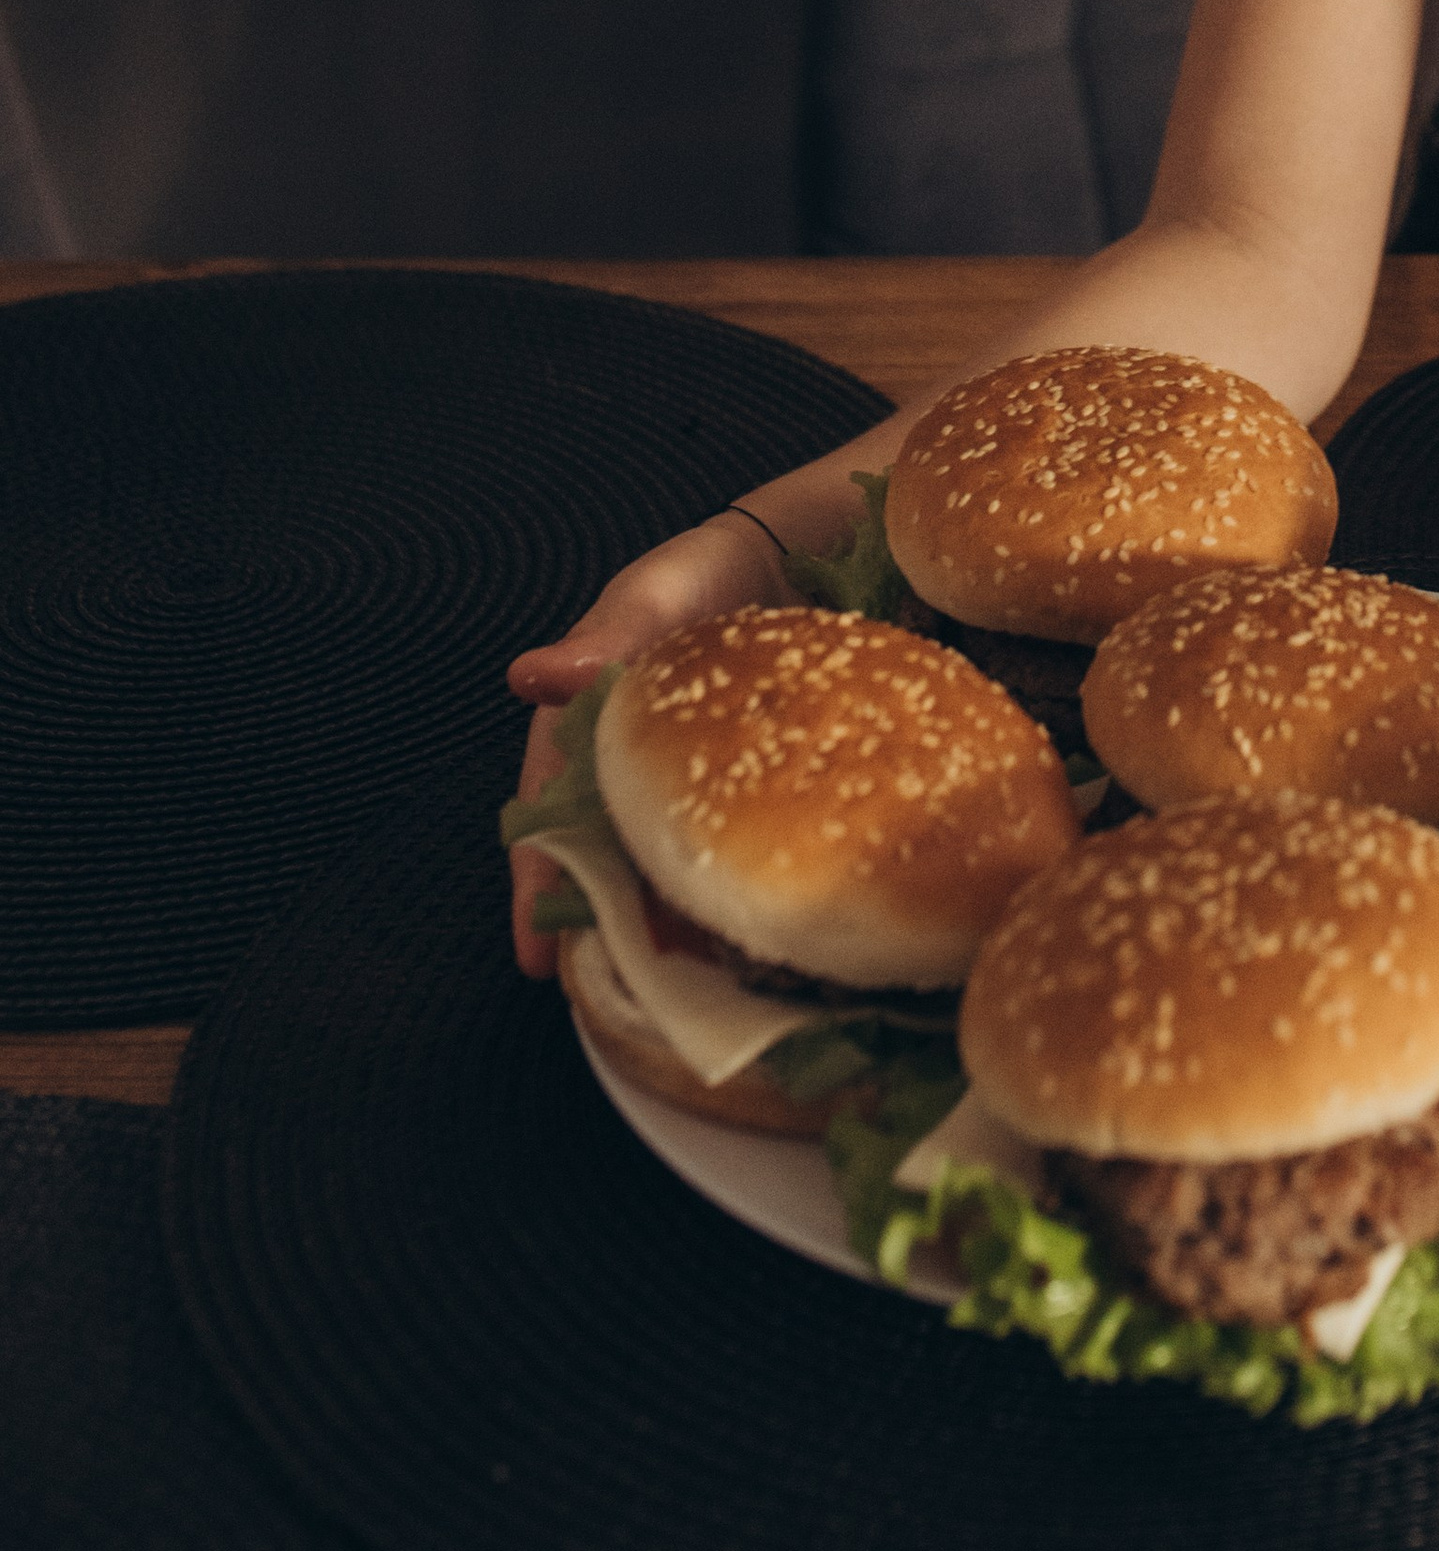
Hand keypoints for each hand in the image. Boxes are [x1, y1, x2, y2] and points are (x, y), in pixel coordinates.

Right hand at [503, 516, 783, 981]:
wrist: (796, 555)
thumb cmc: (703, 576)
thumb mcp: (649, 602)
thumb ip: (597, 642)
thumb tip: (530, 675)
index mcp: (585, 734)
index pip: (547, 820)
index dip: (537, 887)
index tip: (536, 958)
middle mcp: (629, 773)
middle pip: (603, 865)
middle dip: (603, 928)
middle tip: (617, 996)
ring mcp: (687, 788)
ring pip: (664, 872)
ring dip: (669, 925)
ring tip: (686, 990)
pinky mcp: (747, 794)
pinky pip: (730, 855)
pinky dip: (732, 894)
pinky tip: (757, 937)